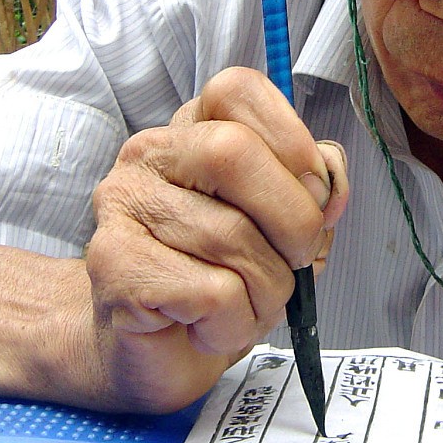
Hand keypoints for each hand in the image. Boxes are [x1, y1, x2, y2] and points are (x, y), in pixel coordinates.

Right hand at [82, 67, 347, 412]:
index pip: (236, 90)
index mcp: (192, 129)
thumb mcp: (286, 225)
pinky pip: (212, 291)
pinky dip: (236, 322)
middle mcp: (149, 155)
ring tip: (247, 305)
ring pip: (231, 237)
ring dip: (267, 289)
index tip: (316, 194)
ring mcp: (122, 206)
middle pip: (233, 152)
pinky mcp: (114, 265)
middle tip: (295, 261)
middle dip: (292, 219)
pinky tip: (212, 326)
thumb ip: (314, 189)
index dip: (291, 139)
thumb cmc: (222, 280)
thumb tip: (328, 186)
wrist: (151, 352)